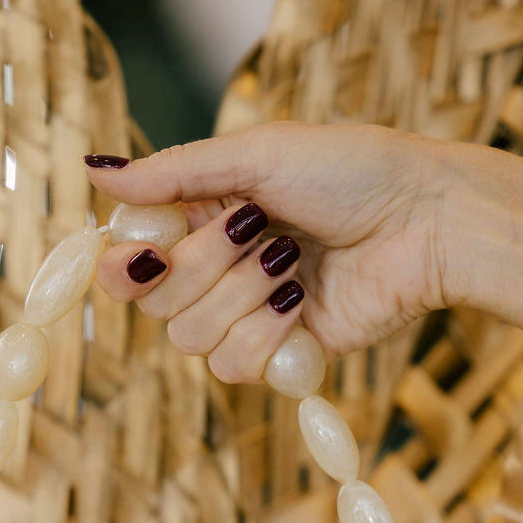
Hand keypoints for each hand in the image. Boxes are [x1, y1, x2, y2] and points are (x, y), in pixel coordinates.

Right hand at [85, 122, 453, 383]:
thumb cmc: (353, 171)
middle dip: (203, 266)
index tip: (144, 253)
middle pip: (156, 304)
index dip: (124, 266)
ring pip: (191, 339)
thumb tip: (94, 169)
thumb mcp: (256, 156)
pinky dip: (265, 333)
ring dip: (241, 296)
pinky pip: (234, 367)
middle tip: (257, 226)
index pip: (129, 261)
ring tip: (292, 260)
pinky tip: (302, 301)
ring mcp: (249, 316)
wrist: (428, 222)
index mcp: (204, 218)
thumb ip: (173, 173)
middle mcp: (218, 270)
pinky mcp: (282, 355)